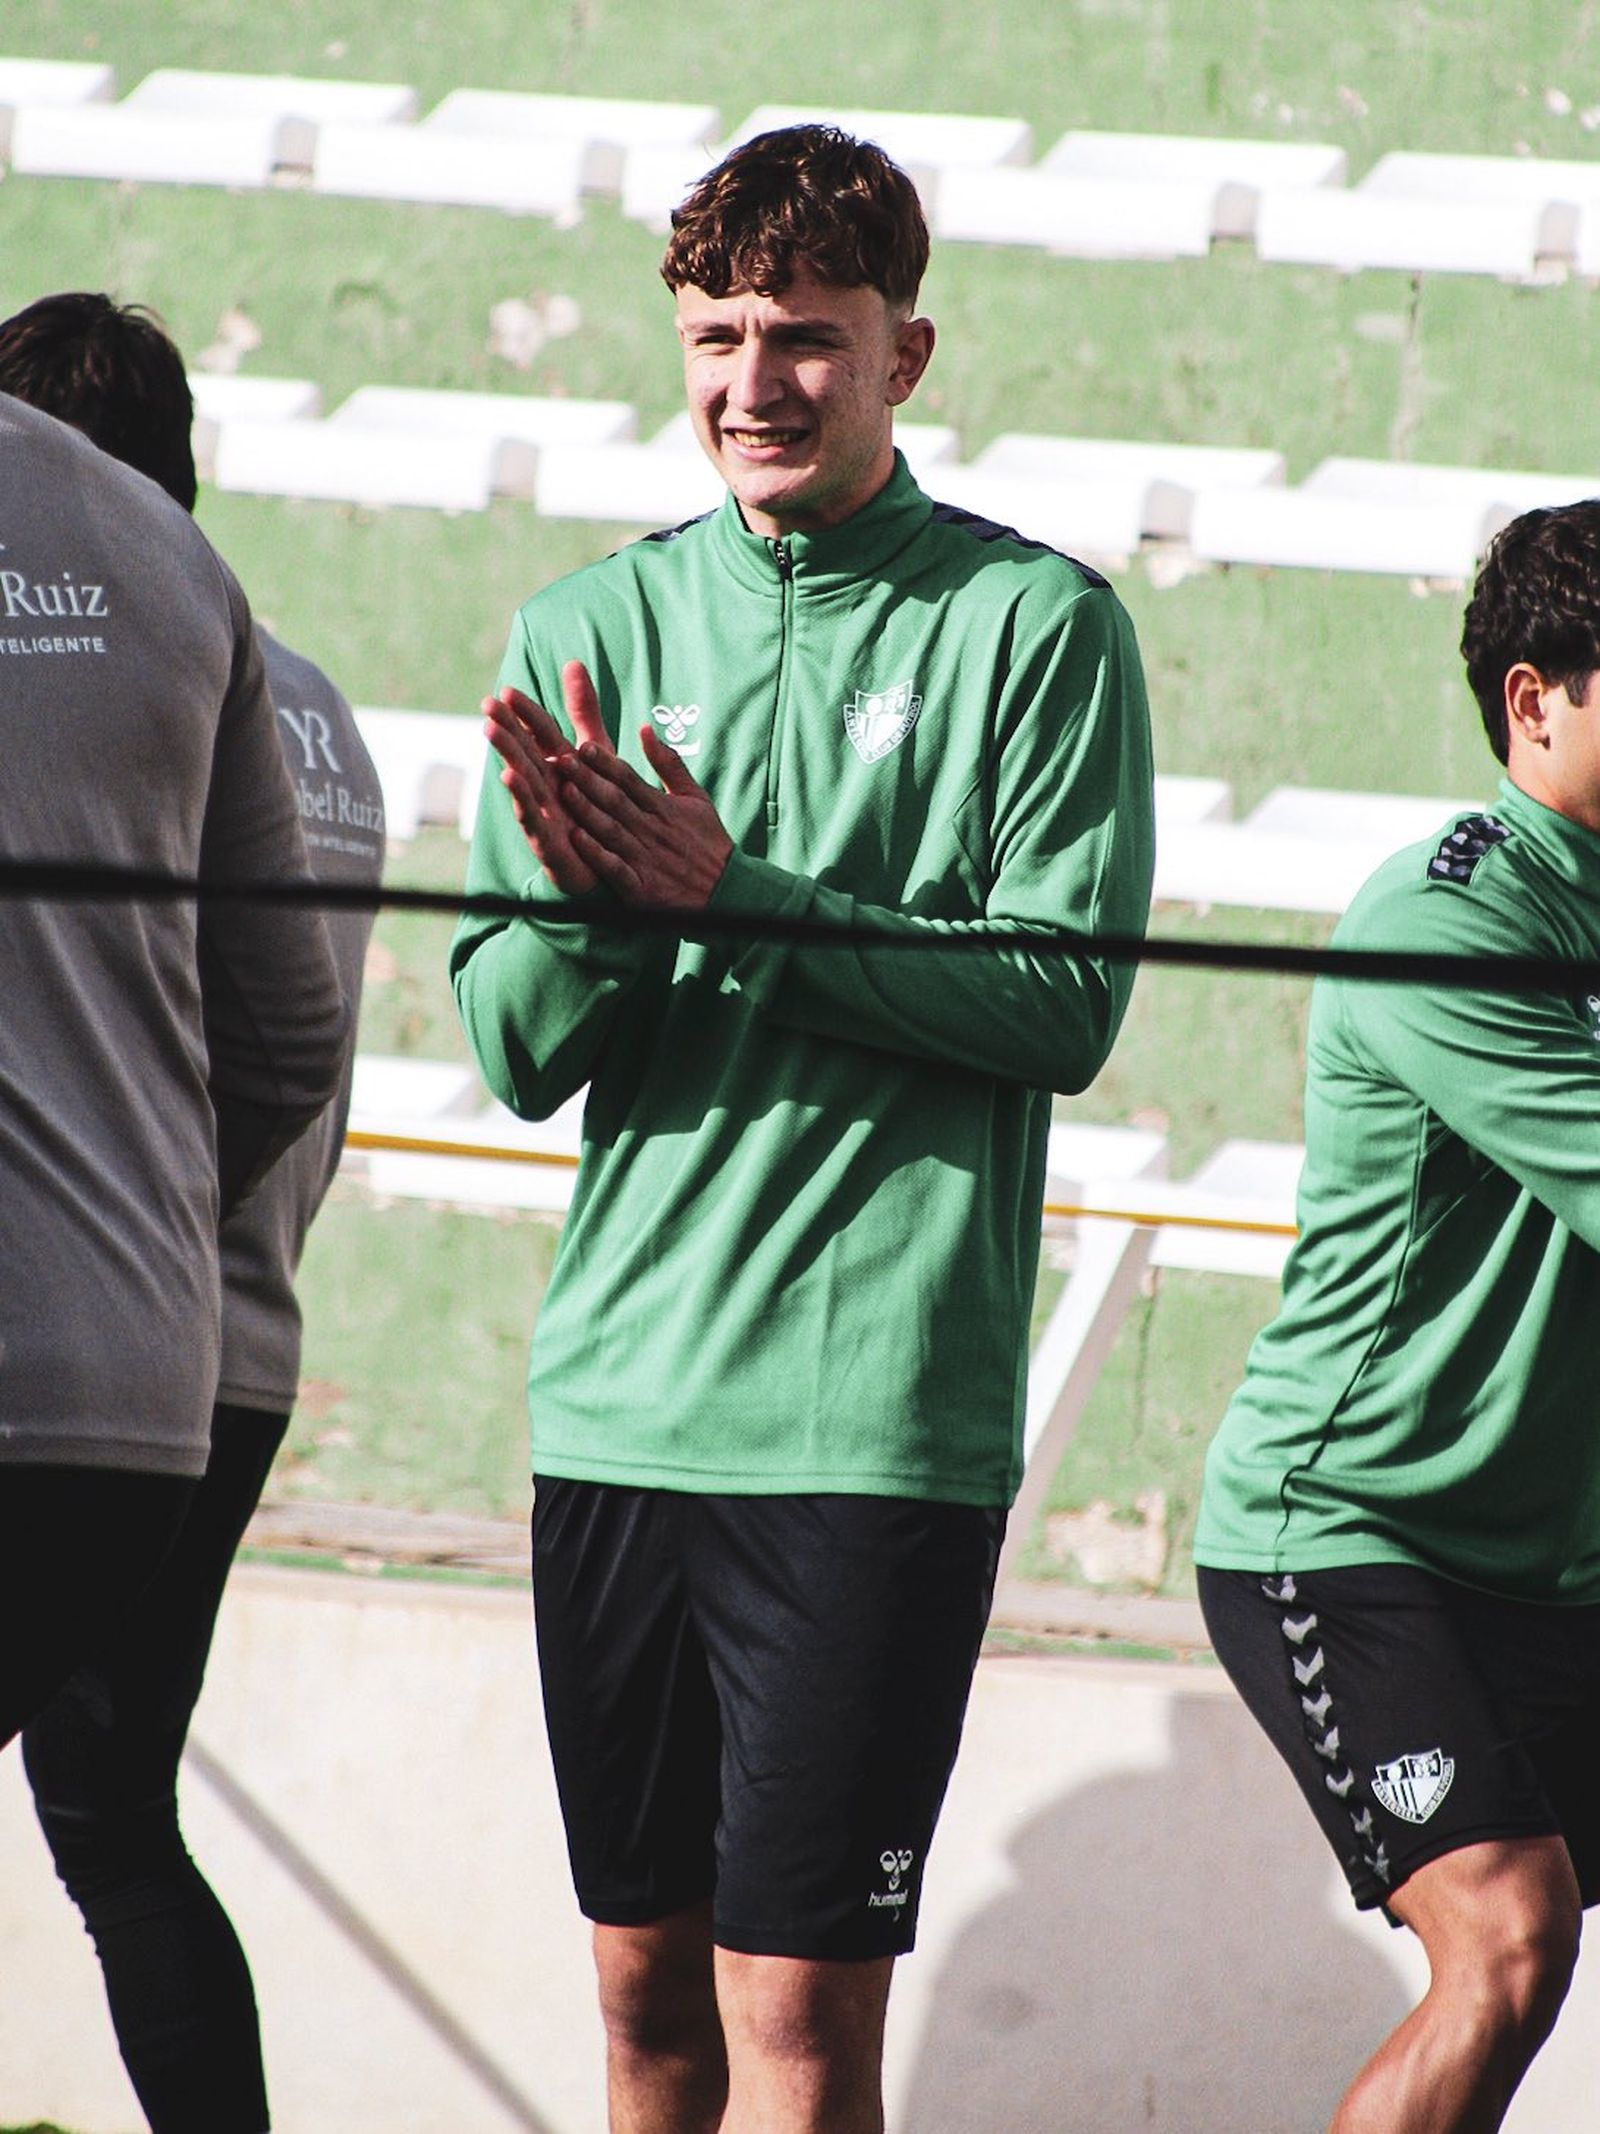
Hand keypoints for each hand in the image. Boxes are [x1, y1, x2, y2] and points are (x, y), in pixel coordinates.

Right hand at [483, 662, 611, 894]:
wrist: (608, 862)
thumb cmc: (597, 804)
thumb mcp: (597, 751)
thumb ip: (584, 711)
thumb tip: (572, 662)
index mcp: (557, 764)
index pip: (540, 734)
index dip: (526, 713)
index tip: (508, 690)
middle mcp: (546, 786)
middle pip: (525, 753)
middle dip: (507, 729)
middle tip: (487, 705)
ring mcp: (545, 813)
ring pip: (524, 782)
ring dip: (508, 757)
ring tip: (491, 734)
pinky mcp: (548, 842)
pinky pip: (535, 820)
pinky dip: (522, 800)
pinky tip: (510, 779)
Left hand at [558, 725, 732, 907]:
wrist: (726, 890)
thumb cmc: (707, 840)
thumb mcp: (695, 796)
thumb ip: (669, 763)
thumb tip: (645, 728)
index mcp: (663, 807)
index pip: (629, 779)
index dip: (605, 763)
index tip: (583, 746)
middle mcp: (652, 830)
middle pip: (615, 800)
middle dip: (587, 780)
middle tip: (562, 760)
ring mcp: (646, 859)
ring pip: (612, 830)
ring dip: (587, 811)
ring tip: (565, 791)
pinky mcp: (642, 888)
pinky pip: (616, 869)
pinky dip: (598, 854)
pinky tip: (577, 839)